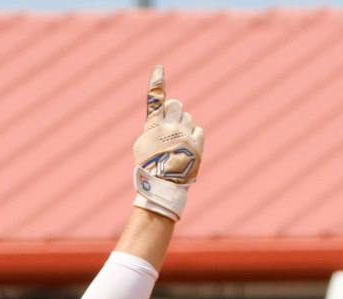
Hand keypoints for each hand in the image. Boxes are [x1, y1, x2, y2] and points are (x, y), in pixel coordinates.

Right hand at [132, 66, 203, 220]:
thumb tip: (166, 114)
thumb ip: (154, 127)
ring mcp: (185, 134)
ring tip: (177, 144)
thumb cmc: (149, 166)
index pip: (155, 99)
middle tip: (172, 126)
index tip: (159, 68)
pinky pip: (198, 130)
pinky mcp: (197, 142)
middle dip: (175, 112)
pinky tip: (187, 148)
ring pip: (188, 118)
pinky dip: (194, 137)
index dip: (157, 82)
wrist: (164, 185)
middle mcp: (169, 126)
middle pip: (176, 105)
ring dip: (184, 126)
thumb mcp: (143, 144)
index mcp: (153, 126)